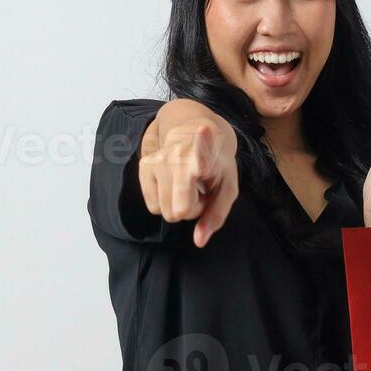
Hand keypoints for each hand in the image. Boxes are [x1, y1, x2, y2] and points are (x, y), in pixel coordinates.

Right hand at [138, 99, 239, 247]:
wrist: (193, 132)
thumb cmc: (215, 164)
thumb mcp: (227, 188)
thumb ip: (216, 216)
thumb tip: (198, 242)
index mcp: (203, 156)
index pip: (200, 154)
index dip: (202, 146)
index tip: (204, 129)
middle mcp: (176, 156)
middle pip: (179, 212)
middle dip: (191, 209)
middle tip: (200, 192)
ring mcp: (157, 160)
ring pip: (164, 212)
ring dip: (178, 205)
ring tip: (187, 186)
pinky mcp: (144, 166)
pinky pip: (153, 206)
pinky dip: (165, 202)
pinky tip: (174, 185)